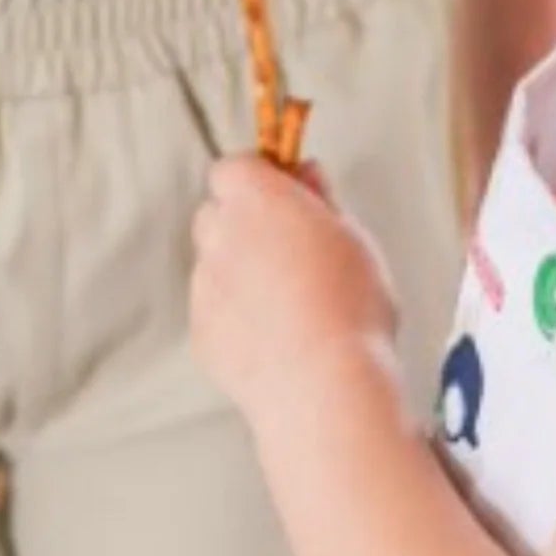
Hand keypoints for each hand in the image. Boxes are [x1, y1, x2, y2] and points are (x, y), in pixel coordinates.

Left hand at [190, 153, 400, 428]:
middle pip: (216, 214)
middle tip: (290, 249)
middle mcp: (220, 237)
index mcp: (257, 201)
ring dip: (240, 274)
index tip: (288, 194)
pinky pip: (214, 311)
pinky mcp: (201, 332)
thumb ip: (320, 199)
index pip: (235, 167)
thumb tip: (304, 175)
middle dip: (244, 225)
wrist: (325, 388)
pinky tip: (277, 339)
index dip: (259, 178)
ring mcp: (204, 287)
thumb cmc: (350, 309)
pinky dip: (236, 318)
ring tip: (290, 306)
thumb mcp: (354, 238)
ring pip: (214, 266)